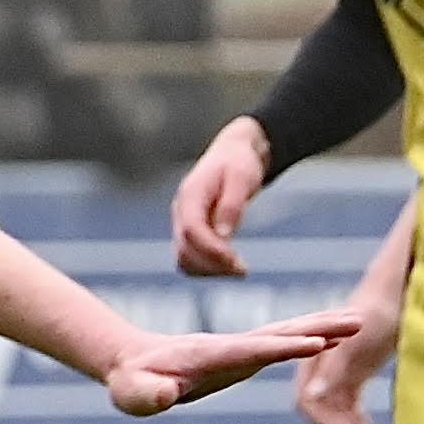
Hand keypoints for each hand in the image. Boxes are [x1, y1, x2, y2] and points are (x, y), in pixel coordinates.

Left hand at [103, 311, 362, 417]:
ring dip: (321, 328)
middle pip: (278, 333)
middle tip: (357, 321)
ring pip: (285, 334)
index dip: (281, 347)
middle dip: (316, 328)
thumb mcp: (131, 394)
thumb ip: (148, 395)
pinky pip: (281, 344)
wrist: (133, 363)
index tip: (315, 344)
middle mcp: (228, 347)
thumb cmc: (131, 382)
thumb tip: (166, 395)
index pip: (249, 350)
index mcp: (206, 355)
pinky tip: (334, 339)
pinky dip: (308, 338)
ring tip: (359, 322)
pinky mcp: (244, 355)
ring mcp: (239, 349)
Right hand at [170, 118, 269, 278]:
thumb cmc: (239, 163)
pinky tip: (229, 267)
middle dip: (211, 264)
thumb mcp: (241, 177)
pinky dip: (206, 267)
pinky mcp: (189, 232)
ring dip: (208, 270)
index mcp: (190, 195)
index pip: (191, 229)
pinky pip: (189, 257)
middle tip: (243, 270)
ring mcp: (181, 223)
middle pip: (184, 249)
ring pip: (183, 258)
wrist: (232, 153)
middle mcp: (180, 211)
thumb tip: (224, 235)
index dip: (210, 249)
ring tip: (239, 271)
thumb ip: (231, 205)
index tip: (234, 261)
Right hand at [292, 283, 399, 423]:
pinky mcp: (349, 376)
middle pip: (318, 409)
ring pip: (332, 410)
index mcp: (314, 361)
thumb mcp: (358, 344)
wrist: (396, 291)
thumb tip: (311, 398)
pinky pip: (345, 405)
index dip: (326, 423)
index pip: (308, 402)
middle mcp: (319, 369)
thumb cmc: (378, 313)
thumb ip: (333, 370)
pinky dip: (354, 419)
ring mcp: (334, 373)